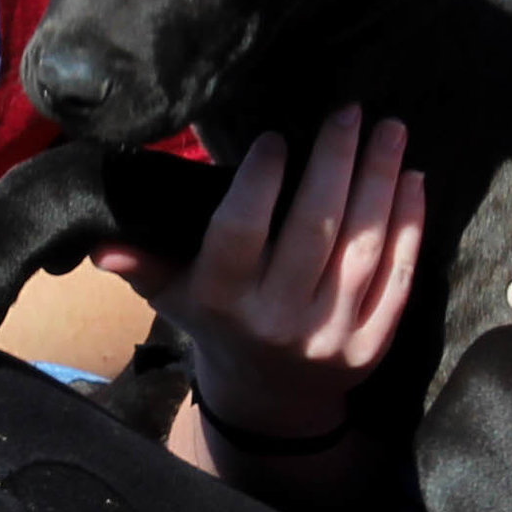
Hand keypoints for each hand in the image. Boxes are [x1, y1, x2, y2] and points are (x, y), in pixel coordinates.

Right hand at [98, 107, 425, 439]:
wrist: (268, 400)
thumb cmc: (214, 320)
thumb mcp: (171, 292)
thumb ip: (141, 260)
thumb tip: (97, 240)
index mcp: (221, 300)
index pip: (240, 233)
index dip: (260, 182)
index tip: (278, 136)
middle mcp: (275, 320)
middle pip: (313, 231)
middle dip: (335, 164)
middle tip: (350, 111)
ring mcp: (329, 336)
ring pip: (361, 250)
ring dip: (379, 184)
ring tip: (391, 131)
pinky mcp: (371, 347)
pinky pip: (397, 280)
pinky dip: (408, 228)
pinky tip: (413, 180)